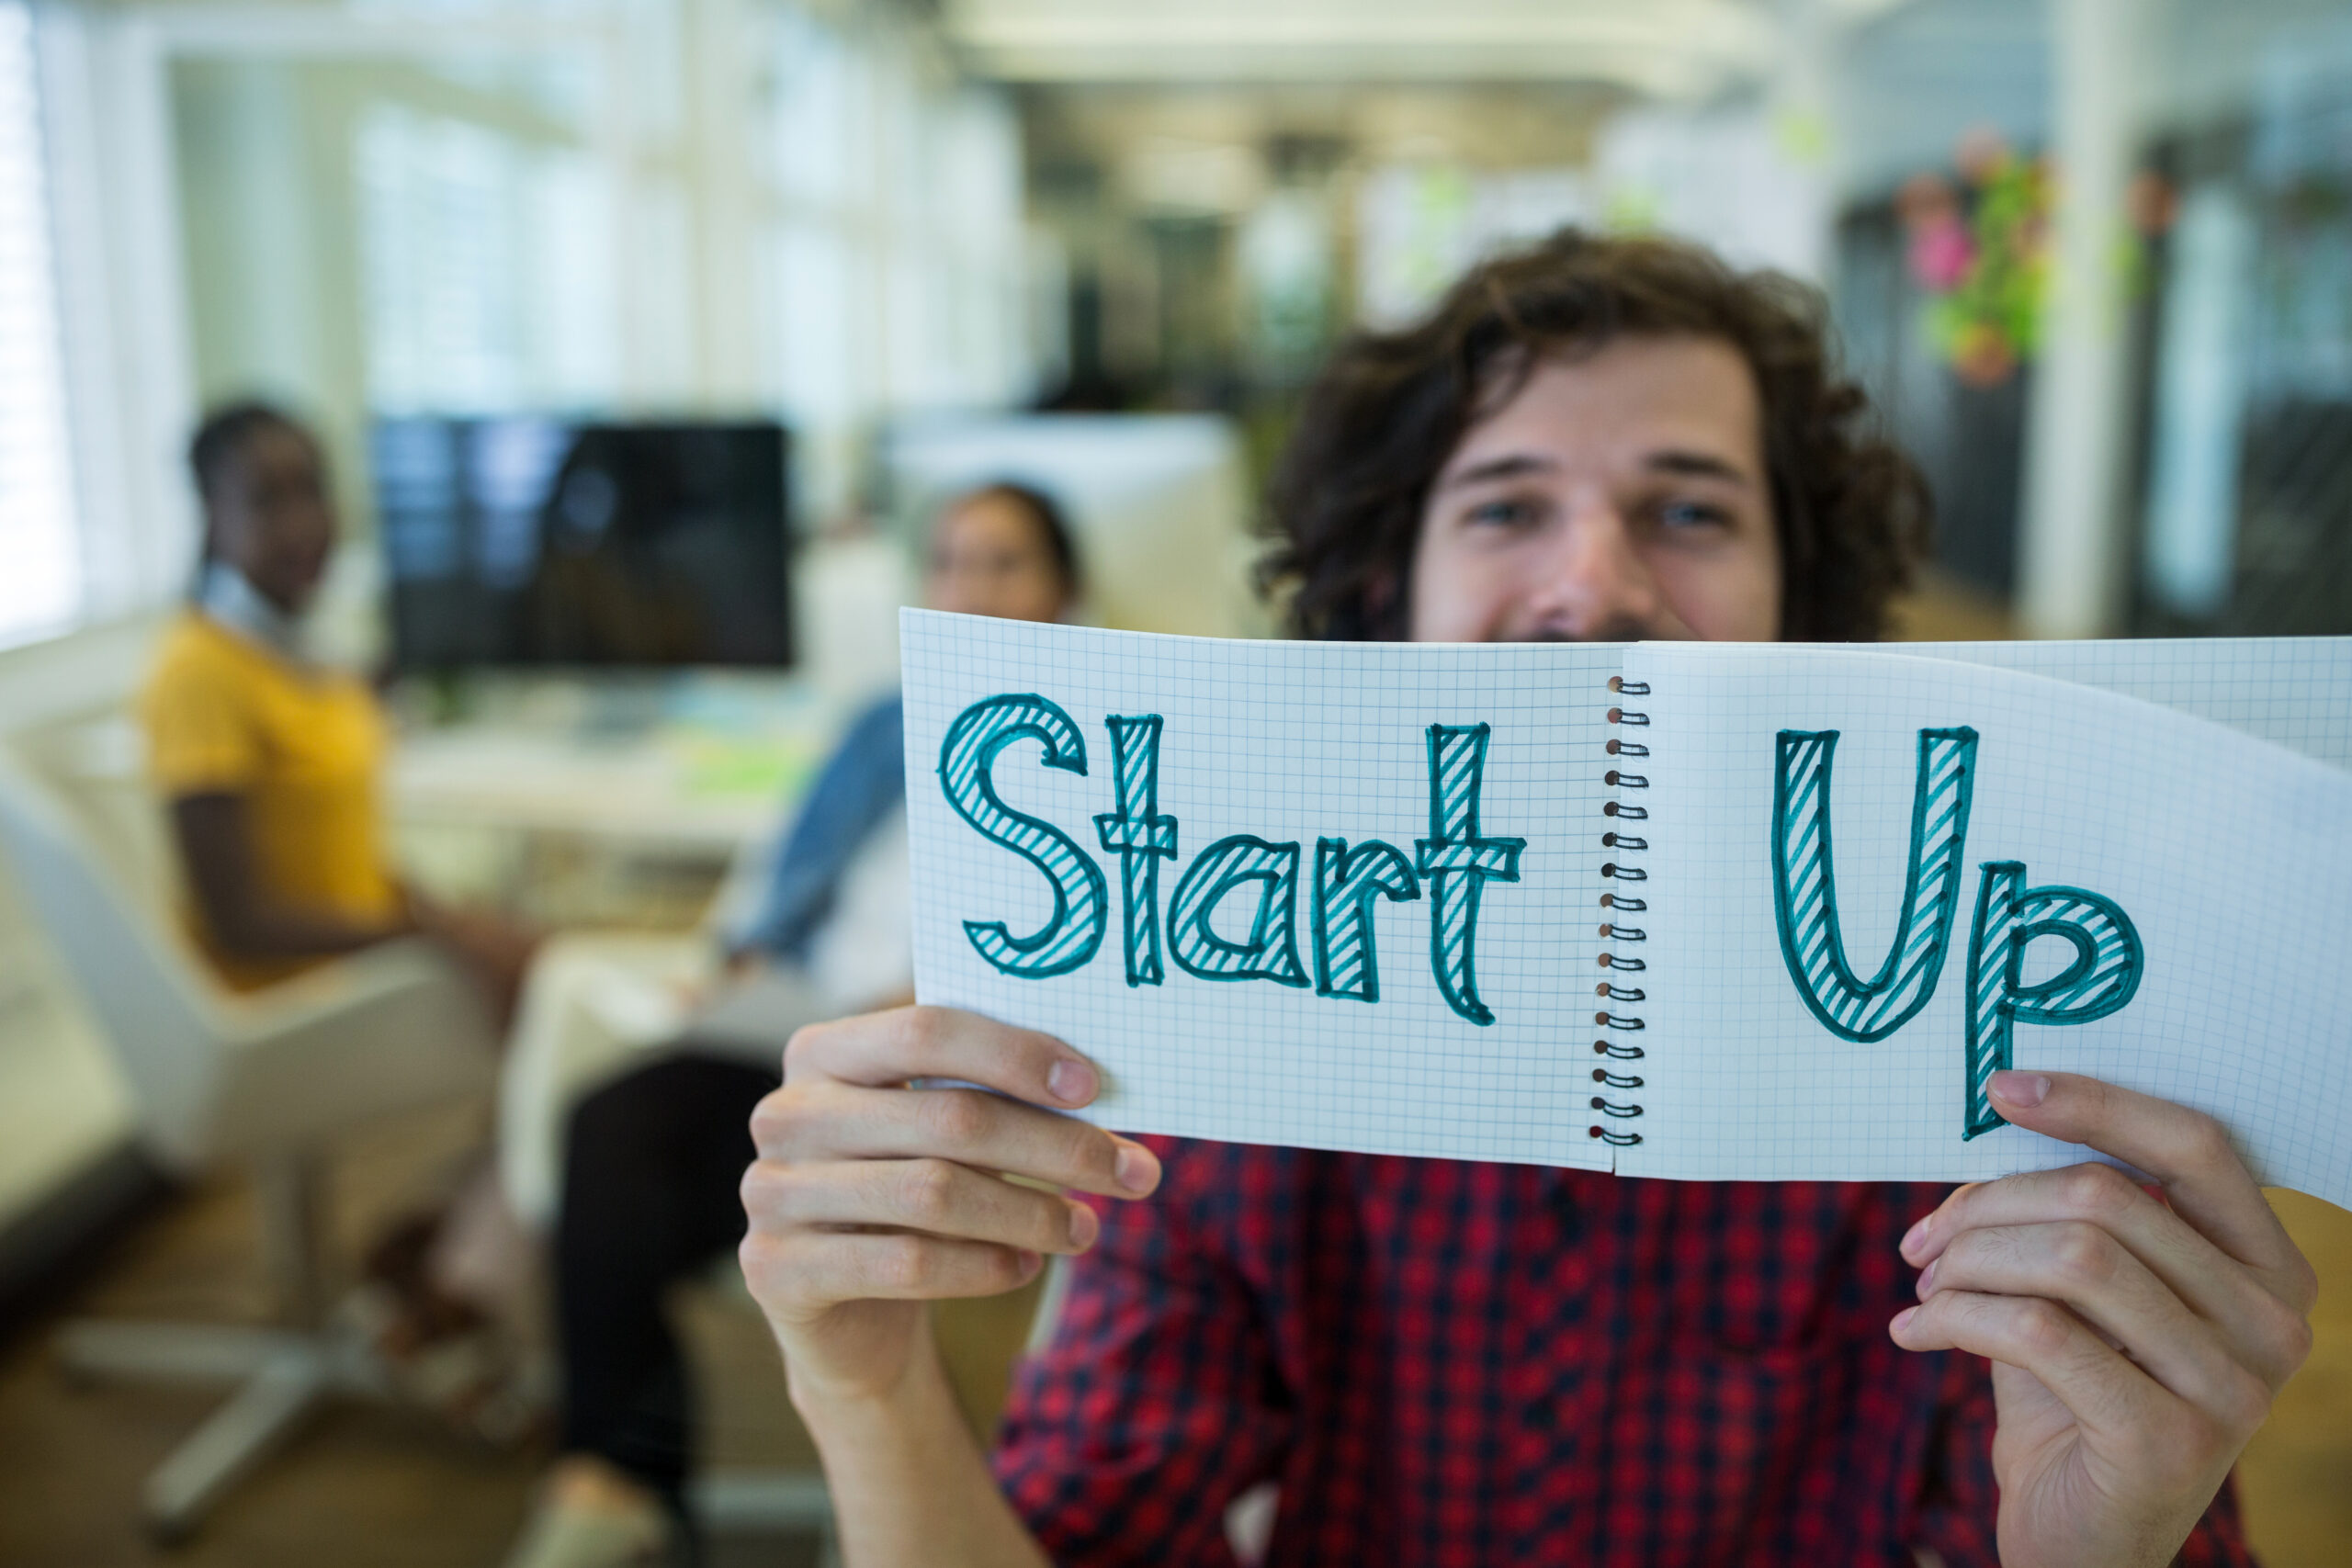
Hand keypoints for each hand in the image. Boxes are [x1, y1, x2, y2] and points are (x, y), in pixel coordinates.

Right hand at [738, 1006, 1161, 1404]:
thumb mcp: (942, 1135)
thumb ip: (993, 1100)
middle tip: (1133, 1172)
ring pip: (933, 1193)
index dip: (1015, 1054)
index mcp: (823, 1051)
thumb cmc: (909, 1193)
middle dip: (1055, 1146)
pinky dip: (983, 1266)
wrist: (845, 1312)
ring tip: (1085, 1228)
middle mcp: (786, 1113)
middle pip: (947, 1117)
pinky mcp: (776, 1270)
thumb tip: (1100, 1093)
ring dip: (1030, 1212)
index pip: (926, 1030)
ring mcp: (771, 1192)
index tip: (1094, 1087)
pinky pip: (907, 1262)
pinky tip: (1026, 1267)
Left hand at [1892, 1070, 2316, 1567]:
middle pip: (2106, 1200)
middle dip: (1988, 1205)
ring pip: (2068, 1260)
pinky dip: (1952, 1318)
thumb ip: (2069, 1211)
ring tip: (1925, 1286)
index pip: (2195, 1147)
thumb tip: (2000, 1116)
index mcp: (2268, 1266)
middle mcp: (2272, 1323)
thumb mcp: (2080, 1290)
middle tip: (1923, 1239)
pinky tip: (1914, 1329)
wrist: (2081, 1531)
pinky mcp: (2167, 1438)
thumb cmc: (2075, 1390)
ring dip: (1969, 1262)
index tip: (2000, 1089)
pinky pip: (2034, 1333)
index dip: (2096, 1104)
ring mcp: (2231, 1387)